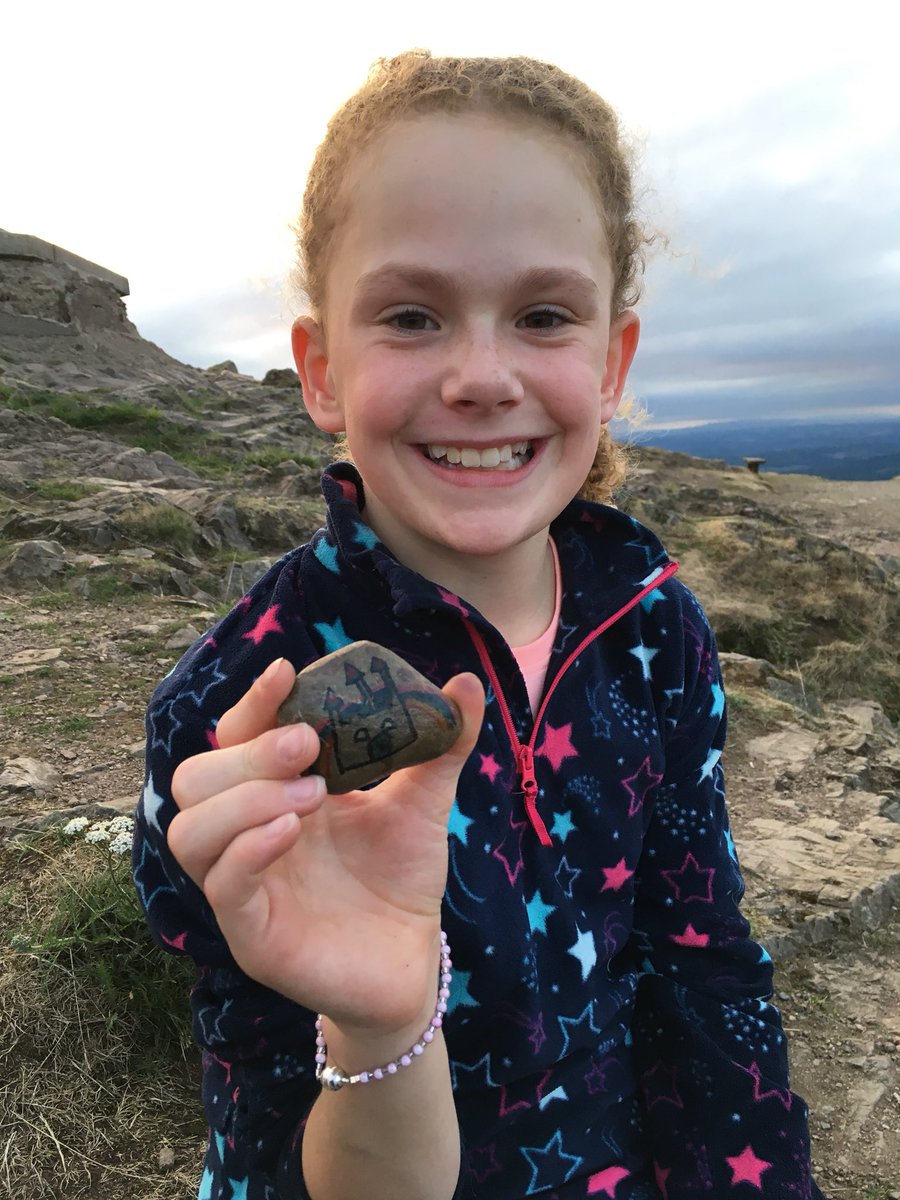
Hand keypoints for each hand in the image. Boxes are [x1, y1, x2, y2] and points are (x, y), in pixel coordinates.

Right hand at [167, 657, 483, 1037]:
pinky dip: (248, 849)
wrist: (414, 959)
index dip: (253, 702)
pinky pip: (222, 884)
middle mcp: (245, 832)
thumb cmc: (403, 877)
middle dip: (248, 752)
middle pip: (197, 776)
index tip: (286, 671)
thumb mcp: (424, 801)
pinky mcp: (250, 932)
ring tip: (311, 794)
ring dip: (243, 799)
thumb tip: (466, 683)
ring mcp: (241, 883)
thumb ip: (440, 744)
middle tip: (308, 744)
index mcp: (276, 790)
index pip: (236, 735)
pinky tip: (292, 832)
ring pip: (190, 828)